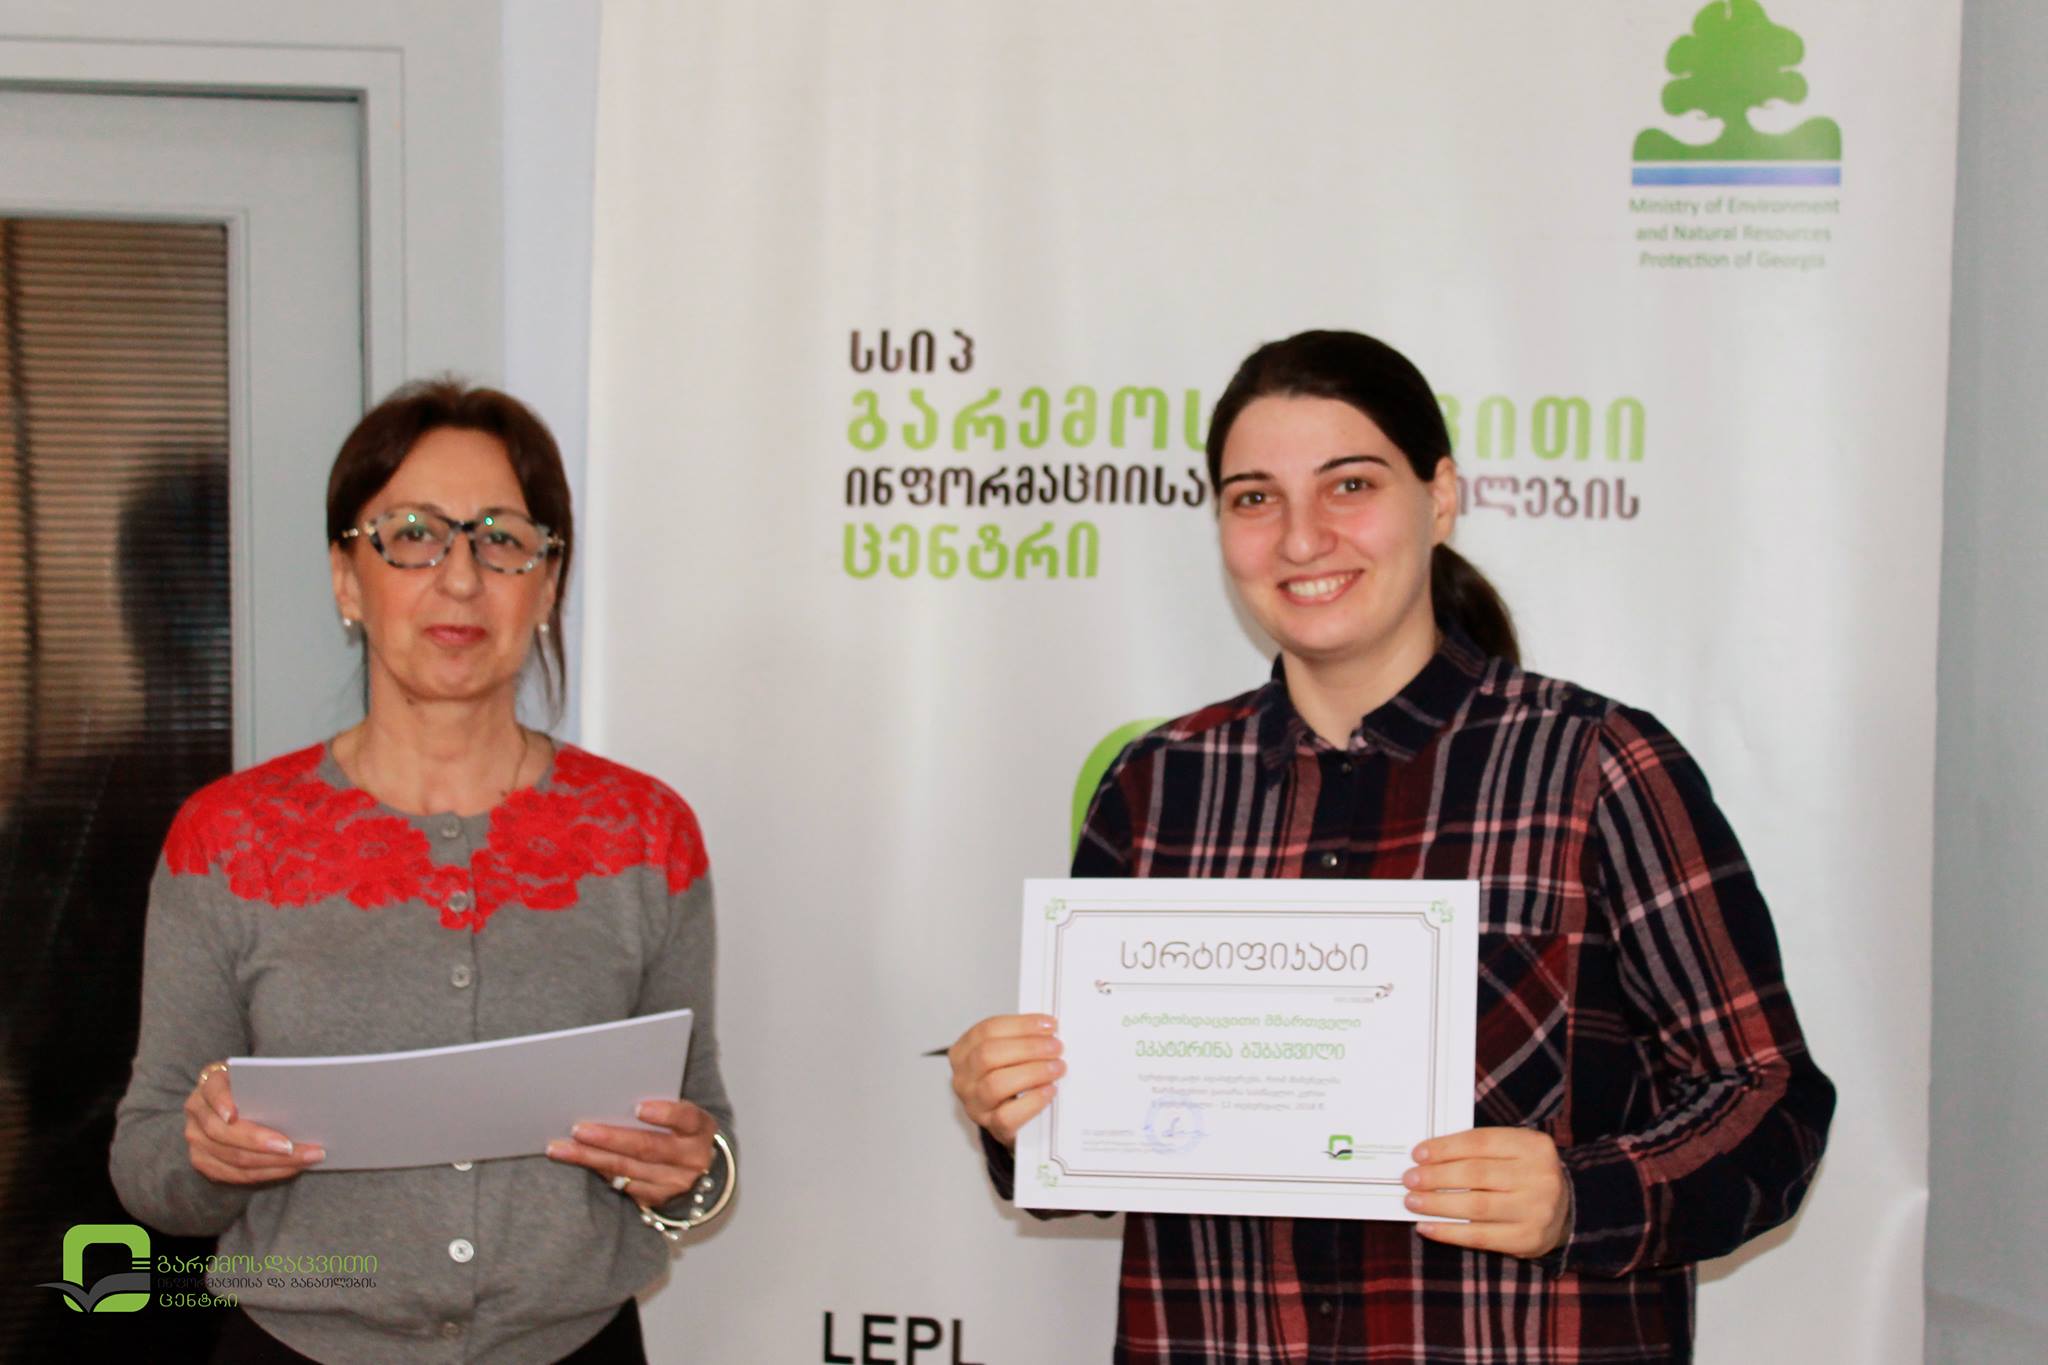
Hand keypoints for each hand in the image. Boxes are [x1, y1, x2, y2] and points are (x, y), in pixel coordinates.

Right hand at [184, 1061, 324, 1184]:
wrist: (234, 1099)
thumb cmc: (254, 1084)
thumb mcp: (257, 1075)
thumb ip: (270, 1081)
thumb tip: (305, 1092)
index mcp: (210, 1083)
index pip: (213, 1091)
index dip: (221, 1102)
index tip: (234, 1115)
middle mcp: (197, 1111)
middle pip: (223, 1133)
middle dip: (260, 1143)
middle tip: (292, 1147)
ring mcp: (196, 1139)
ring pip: (232, 1158)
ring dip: (272, 1162)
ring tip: (305, 1158)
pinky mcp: (203, 1161)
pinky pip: (234, 1174)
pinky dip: (266, 1173)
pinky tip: (291, 1168)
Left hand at [546, 1099, 715, 1208]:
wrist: (694, 1165)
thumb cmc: (679, 1129)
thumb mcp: (680, 1114)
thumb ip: (658, 1104)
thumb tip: (610, 1093)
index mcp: (700, 1129)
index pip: (686, 1119)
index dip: (664, 1114)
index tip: (638, 1107)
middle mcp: (691, 1158)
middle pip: (648, 1148)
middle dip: (610, 1138)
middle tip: (579, 1129)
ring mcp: (674, 1183)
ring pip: (627, 1169)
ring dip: (591, 1157)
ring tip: (562, 1148)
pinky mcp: (655, 1199)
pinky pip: (622, 1184)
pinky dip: (597, 1170)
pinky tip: (578, 1160)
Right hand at [947, 1013, 1062, 1148]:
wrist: (1007, 1117)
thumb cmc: (1007, 1079)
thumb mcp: (1006, 1054)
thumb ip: (1021, 1039)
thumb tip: (1048, 1030)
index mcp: (964, 1051)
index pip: (988, 1030)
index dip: (1021, 1025)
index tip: (1049, 1025)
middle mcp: (963, 1077)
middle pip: (988, 1054)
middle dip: (1028, 1048)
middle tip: (1055, 1047)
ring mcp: (974, 1104)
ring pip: (996, 1084)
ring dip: (1033, 1072)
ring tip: (1057, 1068)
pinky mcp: (990, 1126)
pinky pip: (1007, 1116)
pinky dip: (1032, 1101)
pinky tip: (1048, 1091)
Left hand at [1402, 1126, 1569, 1257]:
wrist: (1567, 1209)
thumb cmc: (1524, 1173)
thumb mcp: (1512, 1150)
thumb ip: (1477, 1150)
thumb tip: (1426, 1157)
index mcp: (1533, 1146)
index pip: (1480, 1142)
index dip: (1445, 1148)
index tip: (1417, 1154)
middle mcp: (1539, 1177)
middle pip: (1476, 1174)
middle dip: (1436, 1177)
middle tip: (1409, 1178)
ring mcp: (1536, 1210)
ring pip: (1476, 1206)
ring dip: (1437, 1204)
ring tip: (1412, 1201)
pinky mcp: (1528, 1239)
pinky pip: (1481, 1237)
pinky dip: (1449, 1232)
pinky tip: (1427, 1227)